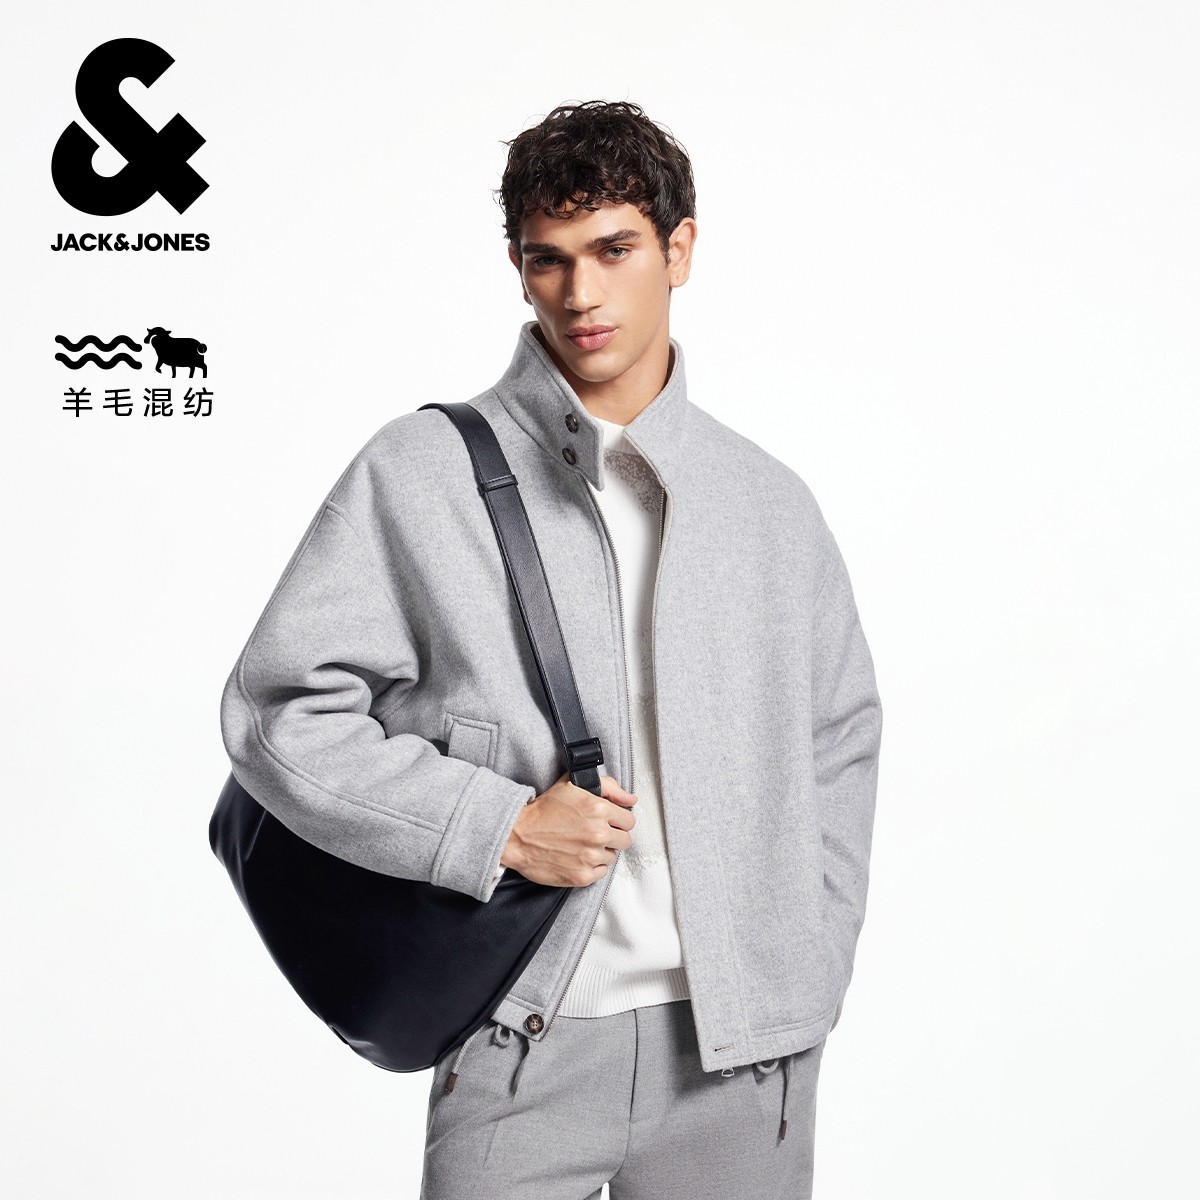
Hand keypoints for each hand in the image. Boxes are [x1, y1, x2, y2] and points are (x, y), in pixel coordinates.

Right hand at [499, 772, 636, 887]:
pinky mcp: (582, 875)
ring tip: (582, 844)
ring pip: (612, 856)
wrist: (517, 835)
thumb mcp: (573, 784)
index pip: (629, 820)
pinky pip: (601, 873)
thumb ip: (608, 787)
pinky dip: (592, 867)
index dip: (618, 820)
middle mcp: (598, 834)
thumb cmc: (543, 810)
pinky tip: (578, 856)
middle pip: (625, 840)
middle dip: (613, 836)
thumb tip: (631, 798)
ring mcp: (590, 856)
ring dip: (601, 851)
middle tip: (596, 833)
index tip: (609, 822)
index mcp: (598, 810)